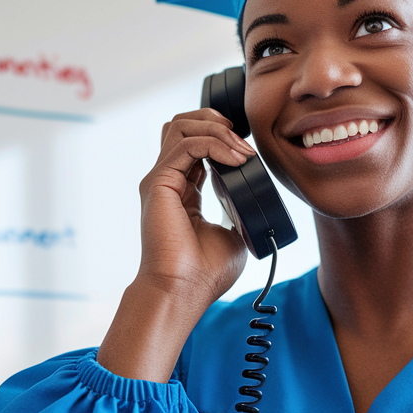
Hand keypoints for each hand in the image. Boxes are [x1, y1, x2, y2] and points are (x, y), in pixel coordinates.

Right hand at [97, 108, 252, 380]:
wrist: (182, 291)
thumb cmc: (204, 272)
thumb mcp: (233, 234)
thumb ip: (237, 210)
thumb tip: (253, 197)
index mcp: (182, 190)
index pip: (194, 144)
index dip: (221, 137)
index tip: (248, 151)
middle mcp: (167, 180)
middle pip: (181, 124)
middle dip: (214, 121)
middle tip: (243, 140)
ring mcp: (160, 180)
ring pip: (181, 126)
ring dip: (216, 130)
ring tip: (241, 150)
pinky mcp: (159, 183)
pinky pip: (187, 145)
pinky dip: (215, 145)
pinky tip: (236, 160)